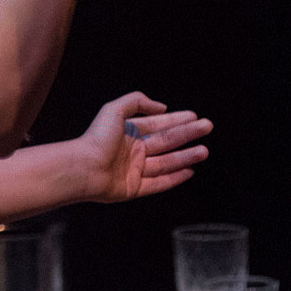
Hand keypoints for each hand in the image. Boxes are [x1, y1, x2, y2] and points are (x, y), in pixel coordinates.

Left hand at [72, 91, 210, 202]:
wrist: (84, 168)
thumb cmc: (96, 139)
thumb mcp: (114, 109)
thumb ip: (137, 102)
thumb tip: (161, 107)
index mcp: (128, 132)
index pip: (158, 125)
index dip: (176, 120)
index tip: (194, 117)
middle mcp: (133, 151)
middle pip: (166, 142)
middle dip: (187, 135)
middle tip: (207, 127)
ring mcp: (134, 170)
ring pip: (166, 162)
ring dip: (186, 156)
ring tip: (205, 151)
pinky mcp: (134, 188)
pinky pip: (159, 183)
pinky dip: (175, 178)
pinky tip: (190, 171)